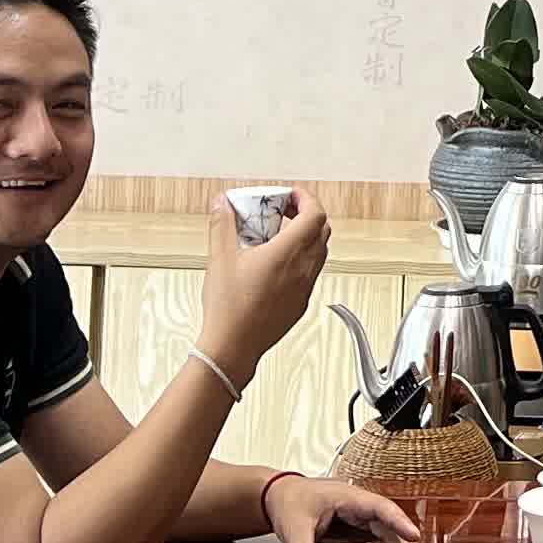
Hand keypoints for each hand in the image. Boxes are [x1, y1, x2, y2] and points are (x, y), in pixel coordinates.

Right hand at [198, 184, 332, 380]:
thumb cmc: (229, 309)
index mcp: (288, 254)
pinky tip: (277, 263)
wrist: (233, 347)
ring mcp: (305, 288)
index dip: (306, 199)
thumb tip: (222, 204)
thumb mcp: (220, 258)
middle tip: (285, 210)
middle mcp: (304, 269)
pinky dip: (302, 258)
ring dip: (307, 236)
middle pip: (322, 230)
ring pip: (320, 252)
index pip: (315, 215)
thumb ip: (222, 225)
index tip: (290, 195)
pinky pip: (312, 272)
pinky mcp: (301, 303)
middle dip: (307, 214)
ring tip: (279, 235)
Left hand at [266, 470, 417, 542]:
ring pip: (391, 533)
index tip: (414, 536)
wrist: (281, 495)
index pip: (381, 508)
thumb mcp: (293, 529)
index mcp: (349, 497)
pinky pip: (384, 538)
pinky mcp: (360, 527)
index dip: (399, 522)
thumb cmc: (291, 502)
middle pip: (392, 525)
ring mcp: (362, 516)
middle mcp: (361, 505)